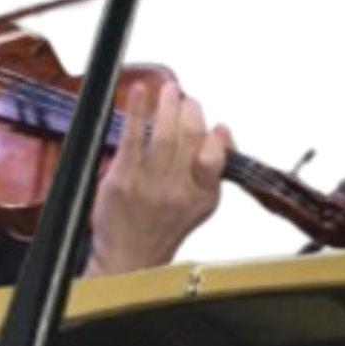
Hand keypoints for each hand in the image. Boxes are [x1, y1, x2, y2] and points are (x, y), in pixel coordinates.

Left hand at [86, 73, 231, 275]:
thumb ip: (213, 169)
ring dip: (166, 105)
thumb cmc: (161, 226)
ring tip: (168, 89)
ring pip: (164, 135)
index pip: (216, 158)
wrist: (127, 256)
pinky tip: (138, 92)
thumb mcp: (200, 205)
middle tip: (184, 97)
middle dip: (189, 111)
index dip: (217, 136)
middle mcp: (178, 190)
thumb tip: (223, 131)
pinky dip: (135, 110)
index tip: (213, 122)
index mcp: (203, 195)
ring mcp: (148, 184)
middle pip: (190, 139)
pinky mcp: (122, 179)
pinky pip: (132, 137)